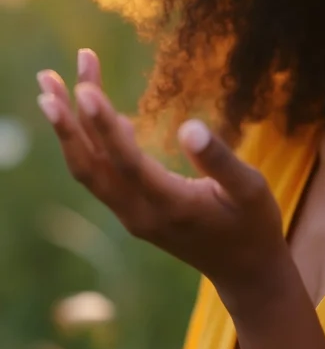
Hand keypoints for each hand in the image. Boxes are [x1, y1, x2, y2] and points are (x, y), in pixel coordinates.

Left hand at [36, 48, 287, 301]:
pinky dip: (88, 142)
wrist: (245, 271)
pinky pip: (101, 175)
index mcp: (172, 206)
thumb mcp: (252, 189)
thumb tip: (189, 126)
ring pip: (89, 170)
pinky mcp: (132, 212)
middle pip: (90, 166)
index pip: (127, 162)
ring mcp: (132, 215)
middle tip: (47, 77)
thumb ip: (221, 160)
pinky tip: (92, 112)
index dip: (103, 125)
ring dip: (69, 129)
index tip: (82, 88)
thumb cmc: (254, 224)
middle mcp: (141, 214)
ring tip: (53, 85)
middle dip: (66, 122)